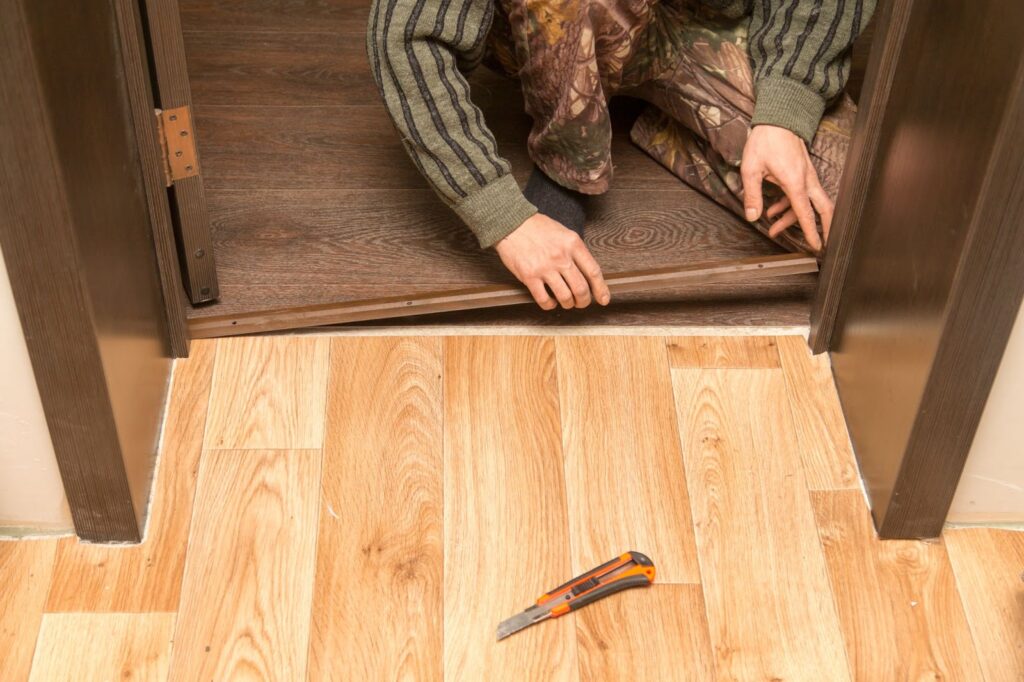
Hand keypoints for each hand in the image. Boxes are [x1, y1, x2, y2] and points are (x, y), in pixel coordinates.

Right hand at [494, 213, 609, 309]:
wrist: (511, 223)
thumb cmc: (537, 227)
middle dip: (584, 301)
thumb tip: (586, 272)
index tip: (603, 299)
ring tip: (566, 302)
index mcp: (573, 244)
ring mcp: (545, 268)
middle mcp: (561, 257)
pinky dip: (550, 305)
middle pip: (581, 289)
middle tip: (581, 303)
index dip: (601, 289)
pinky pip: (544, 299)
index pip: (593, 272)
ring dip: (568, 304)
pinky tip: (550, 301)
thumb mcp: (564, 232)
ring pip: (565, 297)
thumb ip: (575, 250)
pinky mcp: (529, 276)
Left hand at [740, 125, 832, 251]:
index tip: (817, 246)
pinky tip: (773, 211)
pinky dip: (789, 205)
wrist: (778, 117)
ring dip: (792, 218)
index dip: (812, 232)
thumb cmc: (765, 140)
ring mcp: (806, 175)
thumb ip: (752, 195)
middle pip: (822, 209)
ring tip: (774, 229)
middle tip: (821, 244)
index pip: (806, 213)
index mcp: (795, 182)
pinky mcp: (802, 172)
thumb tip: (753, 217)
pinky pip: (801, 194)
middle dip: (824, 228)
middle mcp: (806, 180)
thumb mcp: (752, 169)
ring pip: (807, 203)